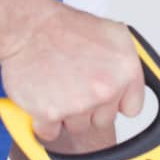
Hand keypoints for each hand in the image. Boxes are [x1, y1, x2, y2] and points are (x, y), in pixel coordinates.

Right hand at [0, 7, 144, 144]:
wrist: (27, 27)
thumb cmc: (63, 27)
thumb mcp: (111, 32)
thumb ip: (125, 62)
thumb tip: (128, 81)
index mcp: (125, 70)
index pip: (132, 107)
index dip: (116, 102)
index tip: (107, 98)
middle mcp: (105, 89)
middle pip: (103, 120)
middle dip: (90, 107)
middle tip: (75, 85)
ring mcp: (79, 104)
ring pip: (78, 127)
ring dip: (67, 113)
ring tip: (58, 86)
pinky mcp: (50, 114)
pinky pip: (51, 132)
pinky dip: (44, 121)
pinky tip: (44, 99)